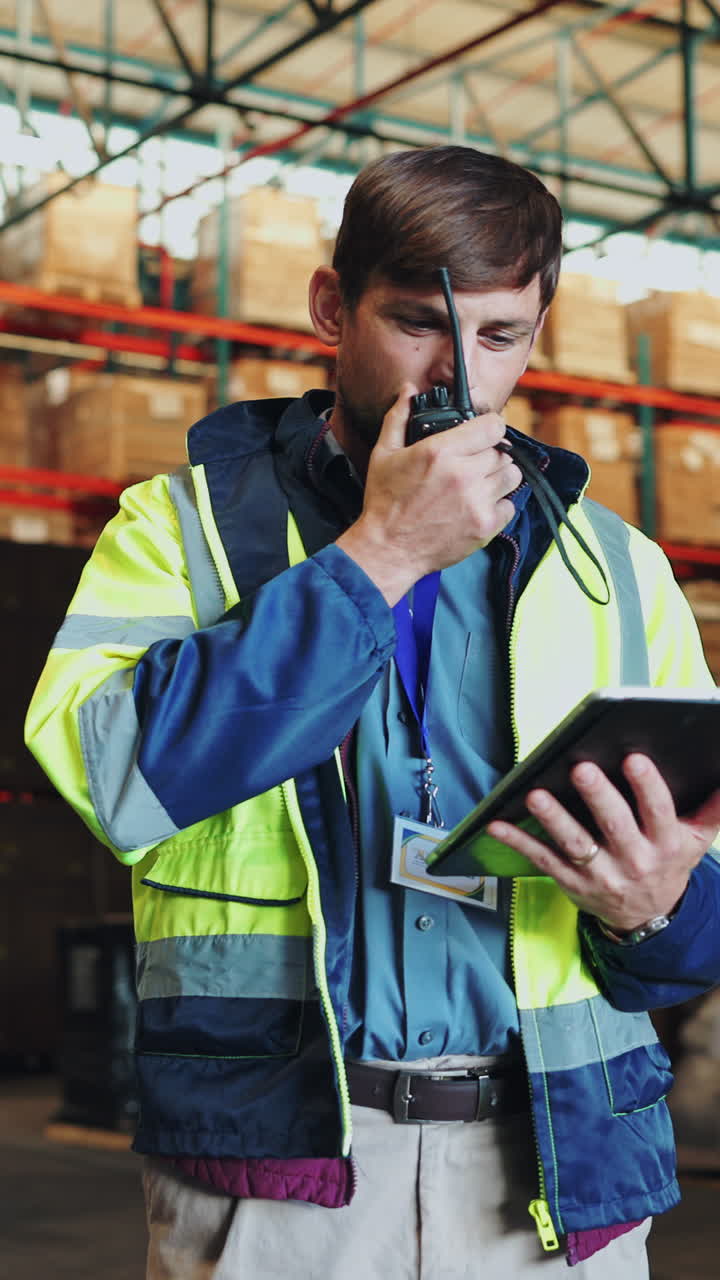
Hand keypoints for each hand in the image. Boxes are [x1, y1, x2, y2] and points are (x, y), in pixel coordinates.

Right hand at [336, 382, 521, 604]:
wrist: (388, 550)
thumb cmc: (385, 502)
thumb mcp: (384, 454)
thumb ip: (399, 417)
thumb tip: (409, 390)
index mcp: (441, 451)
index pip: (493, 426)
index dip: (490, 427)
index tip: (483, 433)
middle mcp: (463, 475)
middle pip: (502, 452)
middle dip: (490, 455)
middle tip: (473, 464)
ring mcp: (477, 502)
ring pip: (511, 476)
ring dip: (498, 477)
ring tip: (479, 483)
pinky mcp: (485, 526)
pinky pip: (510, 506)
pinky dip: (499, 505)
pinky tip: (478, 506)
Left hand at [486, 753, 719, 933]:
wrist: (649, 917)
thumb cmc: (668, 862)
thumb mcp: (696, 839)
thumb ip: (712, 806)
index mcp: (665, 844)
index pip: (658, 812)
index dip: (647, 786)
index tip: (634, 759)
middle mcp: (634, 861)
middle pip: (614, 825)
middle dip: (598, 796)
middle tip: (581, 769)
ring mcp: (600, 875)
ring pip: (575, 844)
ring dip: (553, 819)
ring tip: (536, 794)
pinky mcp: (572, 883)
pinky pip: (543, 861)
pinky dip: (518, 842)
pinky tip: (497, 824)